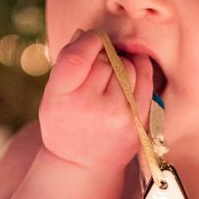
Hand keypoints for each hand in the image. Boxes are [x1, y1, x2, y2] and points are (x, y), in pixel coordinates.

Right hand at [39, 29, 152, 167]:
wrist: (82, 165)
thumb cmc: (64, 123)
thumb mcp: (53, 95)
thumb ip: (67, 62)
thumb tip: (86, 33)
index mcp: (62, 97)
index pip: (79, 56)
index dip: (88, 41)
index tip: (92, 40)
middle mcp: (91, 106)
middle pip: (105, 60)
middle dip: (103, 58)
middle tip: (97, 70)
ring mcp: (118, 115)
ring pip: (128, 67)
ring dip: (122, 64)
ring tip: (112, 76)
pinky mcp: (138, 122)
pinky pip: (146, 81)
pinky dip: (141, 70)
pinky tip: (134, 69)